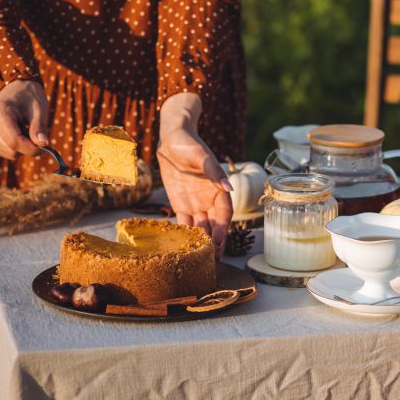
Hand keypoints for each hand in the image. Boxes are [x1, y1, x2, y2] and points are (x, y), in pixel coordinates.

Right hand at [0, 80, 48, 158]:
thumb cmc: (29, 97)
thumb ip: (39, 127)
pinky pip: (5, 152)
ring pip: (9, 153)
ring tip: (23, 128)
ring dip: (21, 146)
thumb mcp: (39, 109)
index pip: (14, 141)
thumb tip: (43, 144)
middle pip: (11, 149)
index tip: (45, 147)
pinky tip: (16, 133)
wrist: (16, 90)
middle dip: (28, 146)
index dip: (31, 148)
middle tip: (34, 132)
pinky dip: (15, 147)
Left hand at [157, 93, 232, 253]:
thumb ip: (214, 172)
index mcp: (218, 190)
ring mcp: (195, 204)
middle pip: (214, 225)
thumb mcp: (202, 156)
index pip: (224, 214)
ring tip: (201, 259)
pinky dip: (184, 235)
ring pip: (200, 227)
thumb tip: (228, 187)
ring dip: (201, 242)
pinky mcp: (180, 205)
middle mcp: (209, 200)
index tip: (220, 242)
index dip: (224, 228)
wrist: (171, 140)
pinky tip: (183, 247)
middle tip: (213, 260)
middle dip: (215, 242)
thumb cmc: (190, 144)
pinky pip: (183, 223)